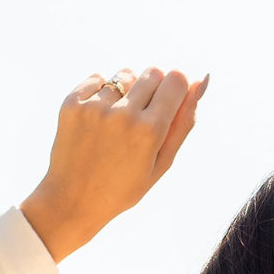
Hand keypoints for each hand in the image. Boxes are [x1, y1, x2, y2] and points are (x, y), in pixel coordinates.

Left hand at [20, 66, 208, 261]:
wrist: (73, 200)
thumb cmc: (124, 187)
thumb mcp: (161, 164)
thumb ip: (183, 123)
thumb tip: (200, 81)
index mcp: (150, 132)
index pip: (176, 80)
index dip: (176, 89)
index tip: (168, 103)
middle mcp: (123, 114)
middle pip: (153, 72)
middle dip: (154, 89)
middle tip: (142, 118)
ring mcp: (95, 107)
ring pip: (125, 75)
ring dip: (127, 91)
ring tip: (117, 122)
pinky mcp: (73, 103)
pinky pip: (98, 78)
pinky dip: (101, 93)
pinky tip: (98, 120)